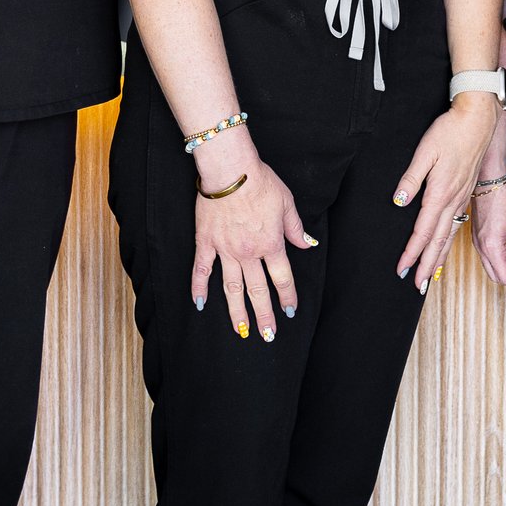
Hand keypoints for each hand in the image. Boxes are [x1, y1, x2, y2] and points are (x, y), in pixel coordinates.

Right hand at [192, 139, 316, 341]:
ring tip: (240, 330)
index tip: (290, 311)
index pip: (282, 278)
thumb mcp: (287, 203)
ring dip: (237, 311)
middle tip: (267, 335)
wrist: (231, 170)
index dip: (287, 296)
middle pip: (258, 290)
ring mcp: (225, 250)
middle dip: (264, 315)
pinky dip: (199, 287)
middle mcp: (249, 252)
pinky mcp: (206, 242)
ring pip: (232, 288)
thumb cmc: (261, 182)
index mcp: (271, 243)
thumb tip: (307, 244)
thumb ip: (295, 228)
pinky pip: (201, 269)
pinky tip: (200, 304)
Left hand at [395, 93, 499, 292]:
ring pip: (449, 236)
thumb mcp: (425, 151)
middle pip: (438, 241)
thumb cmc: (450, 131)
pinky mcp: (466, 193)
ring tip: (431, 277)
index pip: (422, 231)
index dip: (412, 252)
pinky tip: (445, 248)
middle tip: (417, 286)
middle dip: (427, 265)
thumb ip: (411, 178)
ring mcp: (462, 198)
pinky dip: (449, 243)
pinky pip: (456, 226)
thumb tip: (399, 202)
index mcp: (440, 192)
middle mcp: (453, 200)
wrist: (479, 120)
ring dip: (439, 258)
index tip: (402, 268)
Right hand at [471, 180, 505, 288]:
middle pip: (495, 275)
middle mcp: (480, 246)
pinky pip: (488, 254)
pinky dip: (501, 258)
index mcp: (490, 246)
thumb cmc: (502, 195)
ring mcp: (477, 240)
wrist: (489, 178)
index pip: (504, 276)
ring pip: (491, 265)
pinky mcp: (478, 234)